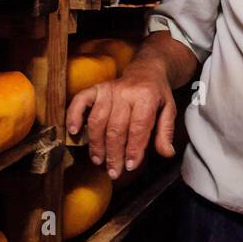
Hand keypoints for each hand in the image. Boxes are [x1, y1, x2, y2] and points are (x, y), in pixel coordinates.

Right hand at [65, 62, 176, 179]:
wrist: (146, 69)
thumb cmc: (157, 94)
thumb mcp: (169, 110)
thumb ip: (166, 131)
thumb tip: (167, 153)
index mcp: (146, 97)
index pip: (138, 127)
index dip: (134, 149)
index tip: (130, 167)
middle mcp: (126, 92)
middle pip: (116, 128)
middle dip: (114, 154)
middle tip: (114, 172)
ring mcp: (109, 90)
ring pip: (98, 120)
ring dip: (96, 144)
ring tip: (98, 161)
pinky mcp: (96, 88)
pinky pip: (81, 101)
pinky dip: (74, 116)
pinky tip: (74, 132)